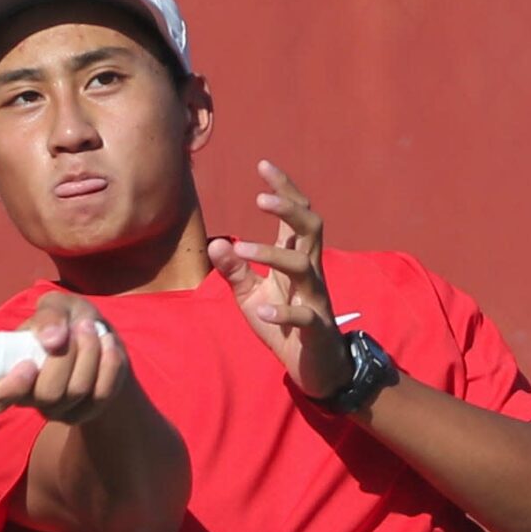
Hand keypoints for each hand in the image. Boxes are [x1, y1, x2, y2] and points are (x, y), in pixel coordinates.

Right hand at [0, 291, 128, 425]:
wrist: (100, 337)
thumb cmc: (67, 321)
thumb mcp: (56, 306)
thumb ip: (48, 314)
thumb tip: (52, 338)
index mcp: (9, 373)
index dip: (9, 389)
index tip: (28, 365)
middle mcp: (30, 398)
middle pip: (47, 394)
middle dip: (67, 356)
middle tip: (79, 327)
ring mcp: (59, 410)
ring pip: (76, 391)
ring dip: (90, 353)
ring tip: (92, 328)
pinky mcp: (86, 412)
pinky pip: (101, 394)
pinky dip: (109, 364)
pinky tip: (109, 344)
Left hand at [209, 161, 354, 402]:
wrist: (314, 367)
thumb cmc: (283, 326)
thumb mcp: (251, 296)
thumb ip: (235, 270)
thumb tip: (215, 243)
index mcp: (296, 258)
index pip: (295, 215)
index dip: (283, 188)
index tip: (263, 164)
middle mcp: (310, 271)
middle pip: (310, 227)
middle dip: (289, 208)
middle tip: (260, 197)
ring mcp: (315, 298)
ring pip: (303, 265)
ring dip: (273, 254)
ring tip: (244, 248)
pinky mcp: (315, 328)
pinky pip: (303, 315)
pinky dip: (282, 311)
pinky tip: (262, 309)